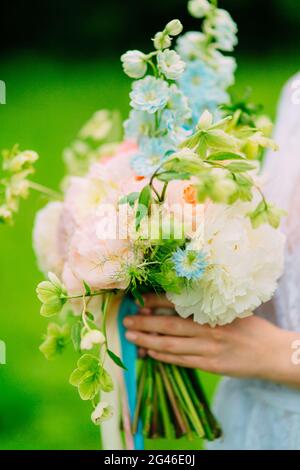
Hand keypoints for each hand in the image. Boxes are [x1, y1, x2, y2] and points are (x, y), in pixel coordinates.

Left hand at [124, 293, 299, 387]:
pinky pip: (181, 361)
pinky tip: (149, 352)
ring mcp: (208, 349)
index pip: (179, 304)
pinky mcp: (210, 365)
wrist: (271, 353)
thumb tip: (176, 300)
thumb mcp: (231, 310)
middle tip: (126, 319)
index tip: (139, 300)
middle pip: (169, 325)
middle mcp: (208, 329)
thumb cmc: (251, 327)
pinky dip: (163, 357)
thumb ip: (206, 307)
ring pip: (171, 345)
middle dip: (145, 322)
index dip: (156, 302)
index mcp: (213, 311)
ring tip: (130, 336)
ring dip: (148, 340)